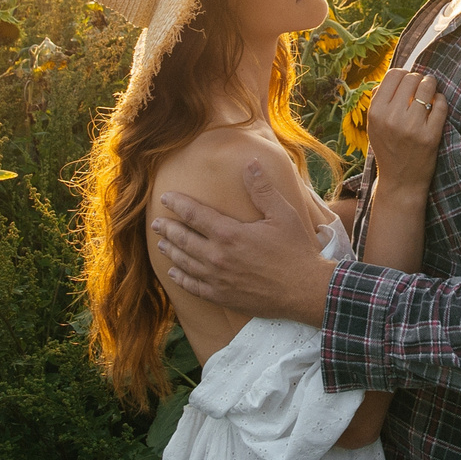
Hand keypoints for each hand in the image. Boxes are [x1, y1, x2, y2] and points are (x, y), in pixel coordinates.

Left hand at [152, 160, 337, 325]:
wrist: (304, 291)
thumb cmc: (296, 250)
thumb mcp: (283, 214)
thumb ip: (262, 189)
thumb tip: (250, 163)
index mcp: (229, 233)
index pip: (194, 214)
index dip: (177, 204)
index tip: (165, 197)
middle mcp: (217, 256)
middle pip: (182, 239)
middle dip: (167, 229)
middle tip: (156, 223)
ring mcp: (217, 279)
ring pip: (184, 262)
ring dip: (170, 251)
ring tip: (161, 243)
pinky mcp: (222, 296)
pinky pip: (193, 286)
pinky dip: (180, 278)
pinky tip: (174, 273)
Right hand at [365, 68, 447, 197]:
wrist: (401, 182)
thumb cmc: (388, 150)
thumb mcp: (374, 126)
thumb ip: (379, 101)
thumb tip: (394, 76)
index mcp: (375, 113)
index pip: (393, 75)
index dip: (404, 74)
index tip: (409, 81)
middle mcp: (391, 118)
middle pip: (411, 78)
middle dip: (419, 79)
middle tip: (422, 87)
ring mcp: (412, 127)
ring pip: (427, 87)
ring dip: (432, 86)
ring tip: (431, 93)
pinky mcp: (430, 136)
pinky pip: (440, 104)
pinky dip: (441, 101)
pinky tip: (437, 105)